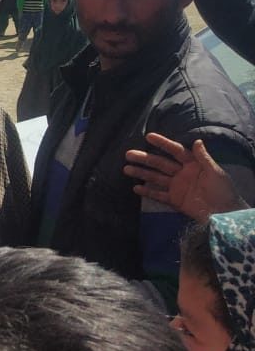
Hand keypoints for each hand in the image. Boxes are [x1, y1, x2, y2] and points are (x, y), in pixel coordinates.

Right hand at [124, 133, 246, 221]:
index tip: (148, 137)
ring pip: (156, 178)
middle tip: (129, 154)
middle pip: (160, 164)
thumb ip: (204, 158)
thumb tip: (197, 140)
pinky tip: (135, 188)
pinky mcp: (175, 200)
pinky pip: (158, 195)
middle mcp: (182, 173)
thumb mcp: (216, 172)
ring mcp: (177, 187)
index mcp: (193, 164)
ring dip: (141, 173)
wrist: (225, 214)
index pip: (175, 151)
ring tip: (126, 169)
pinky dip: (147, 191)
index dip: (163, 144)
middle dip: (145, 158)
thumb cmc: (223, 191)